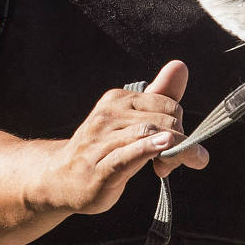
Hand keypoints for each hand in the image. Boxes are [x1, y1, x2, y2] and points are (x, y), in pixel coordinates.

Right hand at [47, 60, 209, 217]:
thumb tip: (180, 65)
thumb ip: (159, 96)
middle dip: (182, 141)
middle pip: (162, 120)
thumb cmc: (102, 148)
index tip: (177, 145)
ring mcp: (101, 142)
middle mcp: (107, 116)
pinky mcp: (100, 169)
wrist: (59, 179)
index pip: (166, 103)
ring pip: (148, 134)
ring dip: (177, 150)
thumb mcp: (130, 120)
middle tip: (179, 161)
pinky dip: (149, 148)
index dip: (180, 125)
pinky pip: (128, 154)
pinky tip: (165, 146)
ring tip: (184, 162)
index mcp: (116, 100)